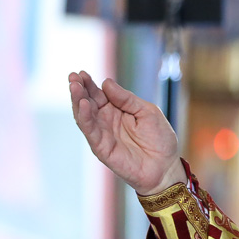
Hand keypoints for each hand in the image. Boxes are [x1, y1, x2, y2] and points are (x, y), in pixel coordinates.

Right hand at [69, 71, 184, 195]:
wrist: (165, 166)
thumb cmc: (160, 139)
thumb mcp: (147, 112)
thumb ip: (127, 99)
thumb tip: (106, 83)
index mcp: (118, 110)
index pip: (99, 94)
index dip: (90, 84)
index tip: (81, 73)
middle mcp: (106, 121)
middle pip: (88, 102)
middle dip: (79, 89)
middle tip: (73, 76)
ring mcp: (102, 134)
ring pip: (84, 115)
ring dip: (78, 101)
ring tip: (74, 86)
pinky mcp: (101, 148)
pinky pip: (90, 131)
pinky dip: (85, 117)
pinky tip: (84, 104)